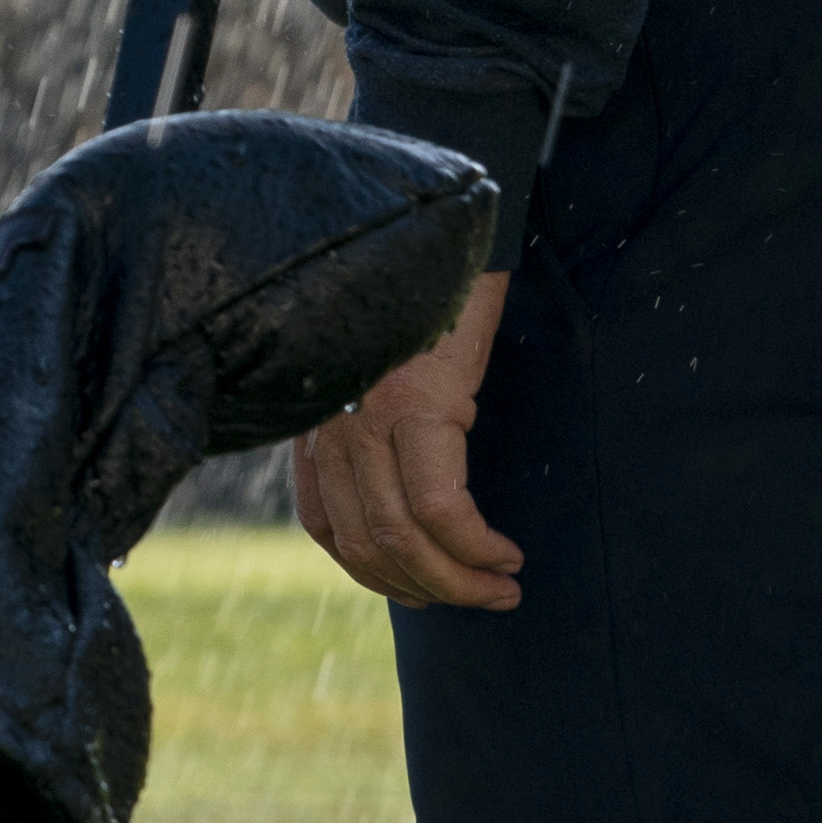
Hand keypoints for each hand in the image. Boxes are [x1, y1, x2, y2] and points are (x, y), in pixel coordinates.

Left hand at [292, 267, 521, 609]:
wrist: (441, 223)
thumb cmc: (421, 296)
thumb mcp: (379, 364)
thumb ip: (371, 420)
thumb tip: (404, 494)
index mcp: (316, 415)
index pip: (322, 523)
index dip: (373, 570)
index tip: (421, 588)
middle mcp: (329, 422)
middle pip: (364, 544)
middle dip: (426, 589)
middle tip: (480, 599)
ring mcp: (366, 414)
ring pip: (402, 538)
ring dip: (458, 581)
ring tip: (501, 587)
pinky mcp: (415, 403)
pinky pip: (442, 508)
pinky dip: (476, 546)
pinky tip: (505, 553)